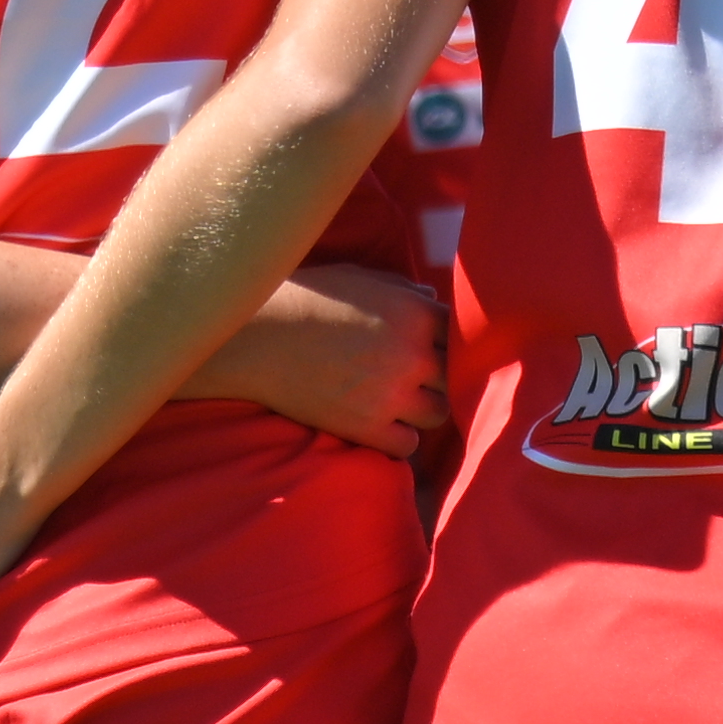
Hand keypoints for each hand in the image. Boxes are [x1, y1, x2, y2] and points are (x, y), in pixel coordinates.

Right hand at [204, 263, 460, 460]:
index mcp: (415, 313)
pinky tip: (381, 425)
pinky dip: (398, 438)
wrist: (258, 336)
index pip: (464, 336)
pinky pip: (408, 444)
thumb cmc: (307, 299)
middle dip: (439, 377)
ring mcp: (392, 393)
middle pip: (456, 377)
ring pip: (438, 413)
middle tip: (415, 378)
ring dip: (422, 409)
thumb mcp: (359, 278)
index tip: (434, 349)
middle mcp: (412, 354)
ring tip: (398, 402)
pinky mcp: (367, 427)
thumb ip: (403, 290)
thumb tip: (434, 300)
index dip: (449, 344)